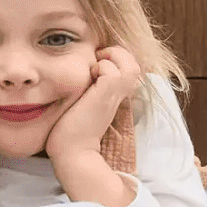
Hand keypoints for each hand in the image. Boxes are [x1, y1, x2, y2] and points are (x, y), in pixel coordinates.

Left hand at [44, 46, 142, 165]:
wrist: (72, 152)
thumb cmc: (71, 130)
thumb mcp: (84, 104)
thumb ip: (88, 90)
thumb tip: (79, 76)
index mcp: (113, 96)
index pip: (128, 68)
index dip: (115, 59)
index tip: (95, 65)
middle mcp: (118, 95)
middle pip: (134, 65)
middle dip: (117, 54)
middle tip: (97, 61)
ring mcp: (113, 96)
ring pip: (129, 64)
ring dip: (111, 59)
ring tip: (95, 69)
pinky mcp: (104, 97)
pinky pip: (111, 71)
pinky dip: (100, 67)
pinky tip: (88, 78)